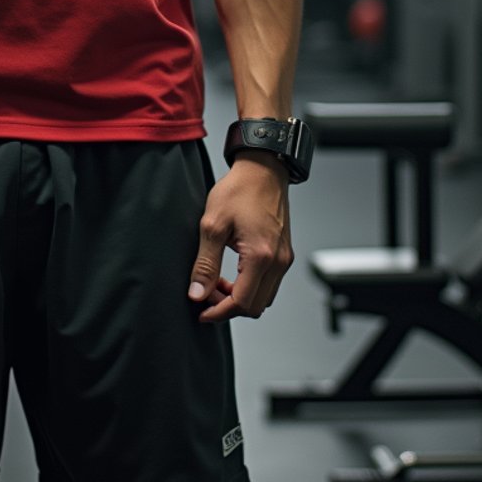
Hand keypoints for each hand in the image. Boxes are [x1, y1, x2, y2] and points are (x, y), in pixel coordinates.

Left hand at [187, 155, 293, 321]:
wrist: (263, 169)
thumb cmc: (239, 190)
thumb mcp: (212, 225)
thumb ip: (205, 264)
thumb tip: (197, 293)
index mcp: (261, 256)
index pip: (242, 303)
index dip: (218, 313)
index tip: (201, 311)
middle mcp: (279, 262)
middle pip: (255, 307)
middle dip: (228, 307)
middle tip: (206, 294)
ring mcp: (284, 258)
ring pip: (264, 298)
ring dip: (240, 298)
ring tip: (217, 282)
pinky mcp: (285, 253)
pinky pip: (270, 284)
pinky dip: (251, 287)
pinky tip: (233, 274)